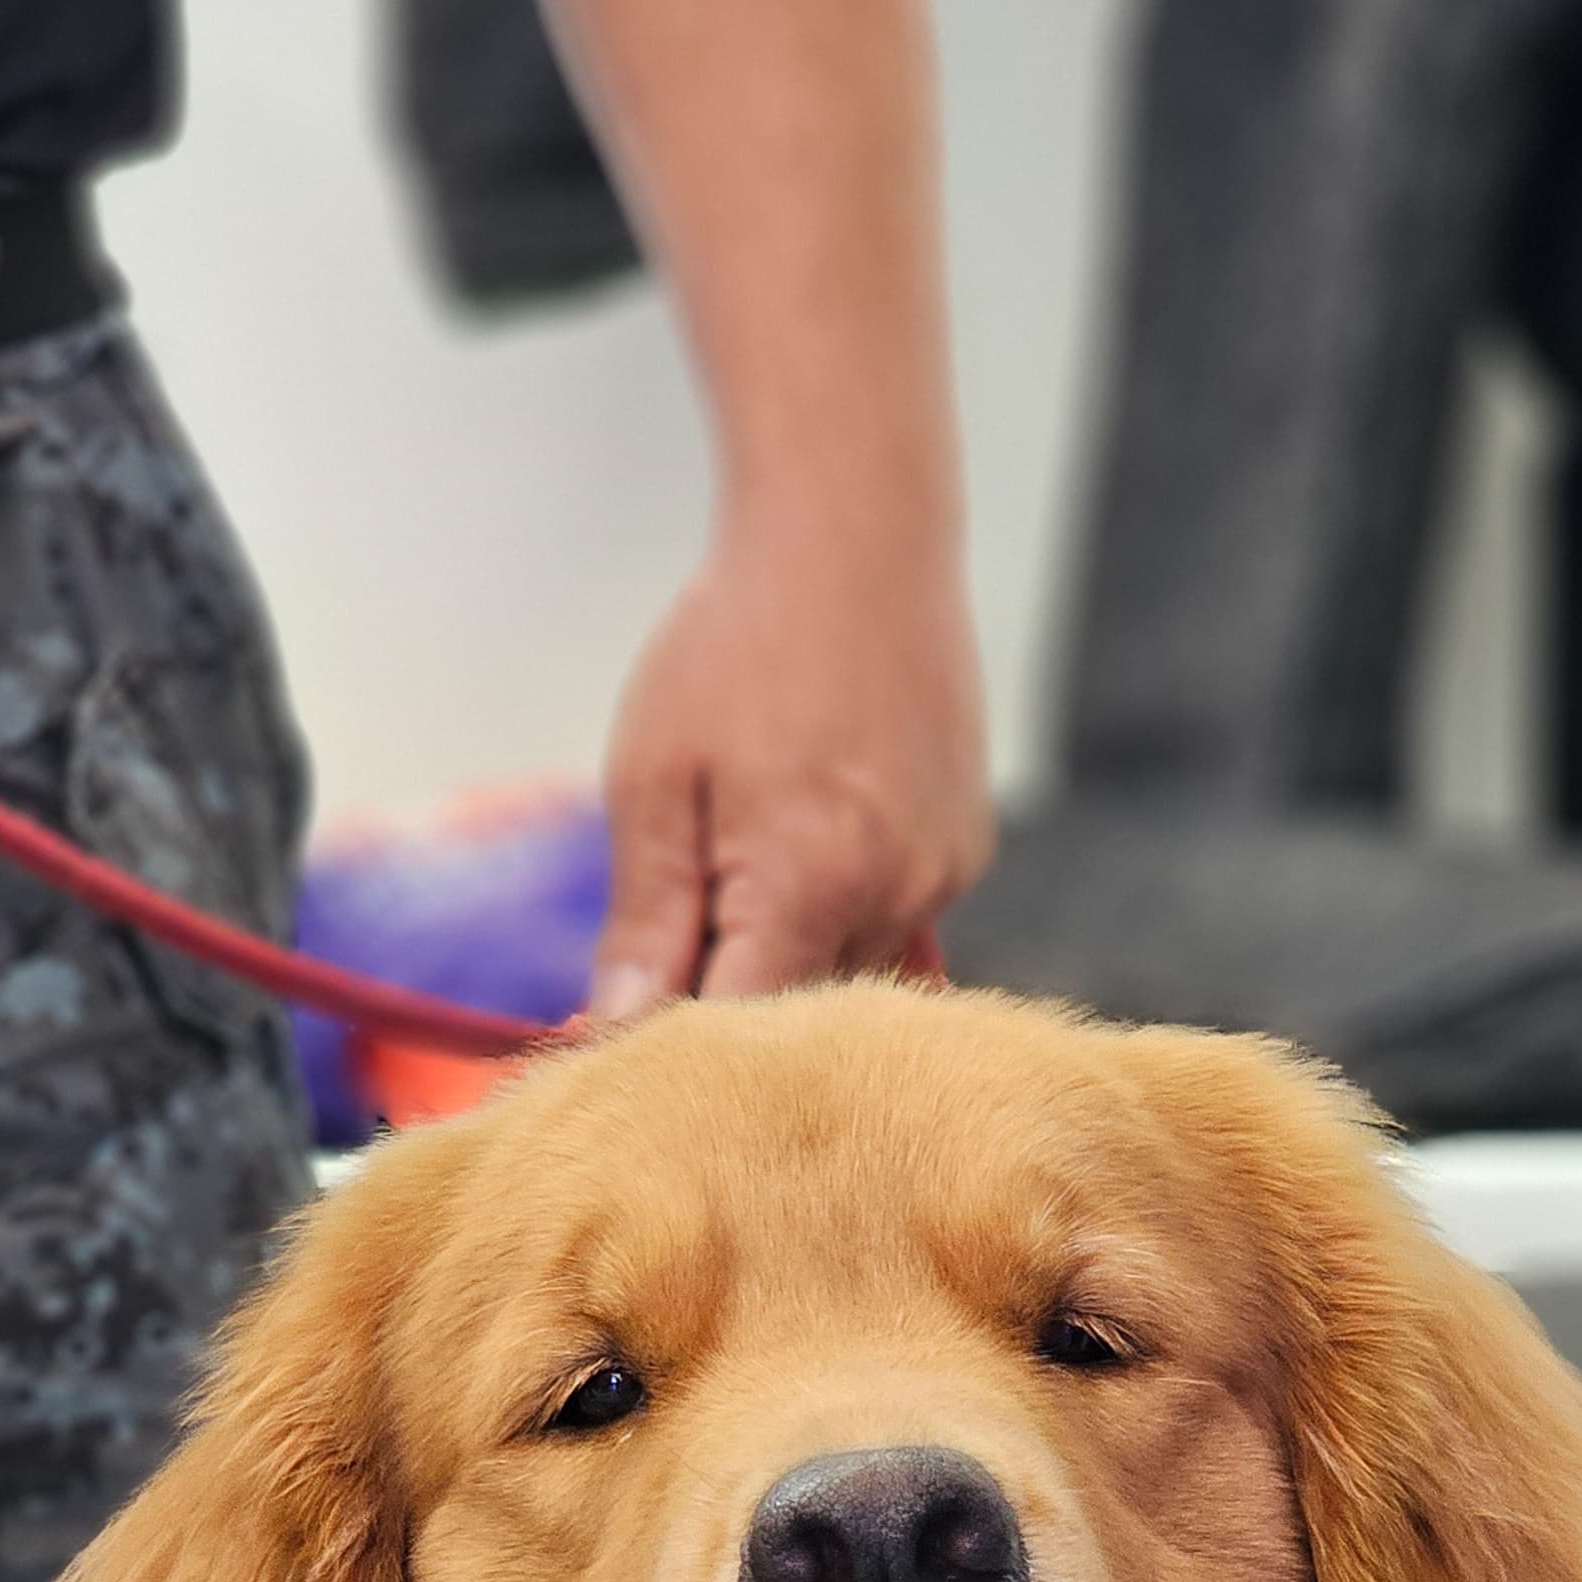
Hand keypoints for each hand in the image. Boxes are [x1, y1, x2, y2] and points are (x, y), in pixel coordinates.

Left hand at [591, 515, 990, 1011]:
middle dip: (732, 996)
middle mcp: (897, 895)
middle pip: (801, 1017)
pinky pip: (892, 928)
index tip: (624, 1028)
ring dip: (789, 955)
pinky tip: (807, 841)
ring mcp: (943, 877)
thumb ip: (645, 921)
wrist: (854, 536)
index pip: (740, 1034)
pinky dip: (839, 916)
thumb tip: (616, 1036)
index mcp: (813, 884)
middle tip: (677, 919)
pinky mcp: (966, 854)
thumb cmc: (739, 642)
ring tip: (746, 850)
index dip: (677, 1045)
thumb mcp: (654, 780)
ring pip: (850, 978)